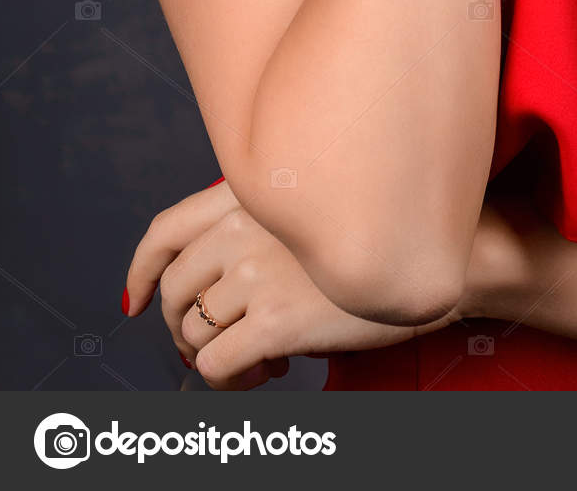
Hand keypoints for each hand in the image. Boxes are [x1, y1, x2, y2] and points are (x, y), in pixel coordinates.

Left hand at [122, 180, 461, 391]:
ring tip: (259, 356)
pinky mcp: (275, 320)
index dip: (140, 269)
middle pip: (172, 292)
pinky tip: (272, 370)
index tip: (136, 298)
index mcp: (247, 193)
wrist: (440, 254)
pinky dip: (232, 382)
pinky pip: (216, 367)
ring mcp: (256, 273)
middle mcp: (242, 227)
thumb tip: (212, 277)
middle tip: (225, 340)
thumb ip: (259, 221)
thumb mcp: (309, 207)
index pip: (164, 230)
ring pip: (191, 334)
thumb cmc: (382, 231)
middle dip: (185, 327)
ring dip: (216, 357)